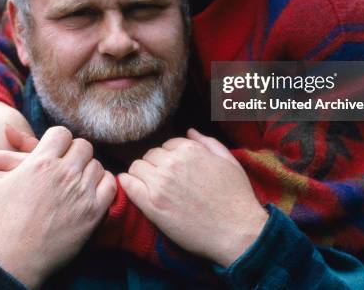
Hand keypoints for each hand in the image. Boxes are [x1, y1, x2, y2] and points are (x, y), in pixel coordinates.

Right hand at [0, 127, 116, 287]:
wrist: (13, 262)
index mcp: (40, 162)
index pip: (62, 133)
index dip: (58, 140)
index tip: (53, 151)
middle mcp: (64, 173)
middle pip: (83, 145)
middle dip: (74, 152)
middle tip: (67, 164)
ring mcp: (81, 192)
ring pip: (96, 164)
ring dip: (88, 169)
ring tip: (77, 178)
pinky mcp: (93, 212)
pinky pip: (109, 185)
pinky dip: (104, 184)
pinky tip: (92, 190)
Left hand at [119, 128, 267, 267]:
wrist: (237, 232)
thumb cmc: (236, 196)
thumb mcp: (228, 160)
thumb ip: (207, 142)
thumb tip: (190, 131)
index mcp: (190, 149)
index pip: (166, 145)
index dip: (170, 157)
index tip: (175, 170)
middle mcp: (172, 162)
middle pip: (150, 155)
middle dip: (156, 165)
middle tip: (164, 181)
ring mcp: (160, 183)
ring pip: (136, 167)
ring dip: (142, 174)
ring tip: (151, 187)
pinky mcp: (152, 205)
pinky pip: (128, 185)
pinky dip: (127, 183)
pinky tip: (131, 187)